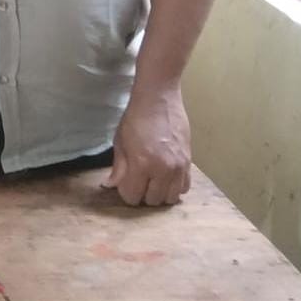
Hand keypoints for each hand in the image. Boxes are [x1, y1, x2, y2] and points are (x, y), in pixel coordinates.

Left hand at [103, 86, 191, 205]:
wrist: (159, 99)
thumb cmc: (135, 118)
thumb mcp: (120, 142)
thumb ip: (118, 168)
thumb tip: (110, 186)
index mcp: (141, 165)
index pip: (133, 197)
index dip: (126, 192)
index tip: (125, 183)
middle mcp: (162, 170)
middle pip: (152, 201)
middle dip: (142, 194)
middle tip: (138, 181)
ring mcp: (178, 167)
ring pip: (170, 197)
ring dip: (159, 193)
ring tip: (153, 180)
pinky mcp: (189, 162)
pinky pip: (184, 187)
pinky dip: (175, 187)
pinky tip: (166, 176)